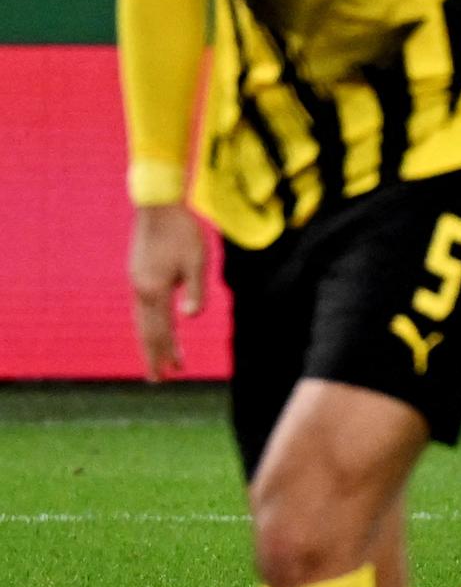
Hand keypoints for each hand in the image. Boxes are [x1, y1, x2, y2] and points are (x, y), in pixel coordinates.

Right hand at [129, 203, 205, 376]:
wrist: (158, 207)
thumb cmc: (183, 233)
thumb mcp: (197, 262)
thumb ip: (195, 291)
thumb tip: (190, 318)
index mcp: (155, 290)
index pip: (161, 330)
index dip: (166, 353)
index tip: (172, 373)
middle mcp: (141, 290)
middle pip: (146, 331)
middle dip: (153, 355)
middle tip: (159, 380)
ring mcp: (137, 282)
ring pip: (143, 320)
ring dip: (152, 341)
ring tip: (161, 360)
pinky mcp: (138, 275)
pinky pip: (142, 308)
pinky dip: (149, 324)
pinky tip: (156, 329)